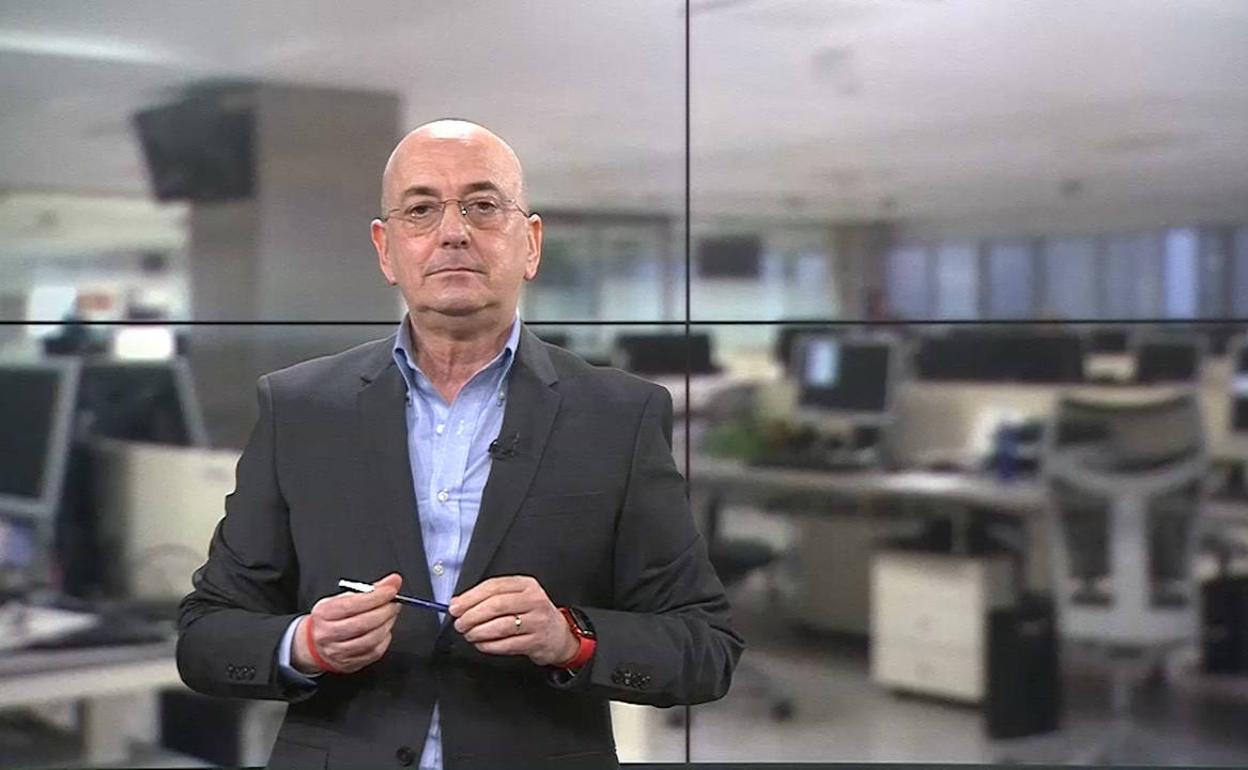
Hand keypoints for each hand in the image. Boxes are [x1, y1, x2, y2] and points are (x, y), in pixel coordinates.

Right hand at [292, 573, 401, 674]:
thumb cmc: (331, 618)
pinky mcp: (350, 663)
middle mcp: (328, 634)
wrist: (315, 644)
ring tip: (391, 615)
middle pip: (363, 623)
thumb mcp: (342, 599)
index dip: (375, 597)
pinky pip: (374, 652)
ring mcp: (338, 652)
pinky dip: (384, 639)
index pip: (352, 605)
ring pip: (370, 640)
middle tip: (395, 602)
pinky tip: (384, 630)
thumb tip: (392, 582)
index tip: (390, 589)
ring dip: (387, 624)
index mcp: (324, 613)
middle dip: (385, 610)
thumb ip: (368, 590)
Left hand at [449, 576, 577, 666]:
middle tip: (460, 623)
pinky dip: (489, 645)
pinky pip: (507, 644)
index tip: (456, 606)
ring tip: (469, 634)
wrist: (558, 635)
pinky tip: (481, 644)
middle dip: (472, 615)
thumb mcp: (518, 596)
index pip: (494, 586)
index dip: (470, 597)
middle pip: (496, 605)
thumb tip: (459, 603)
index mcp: (526, 584)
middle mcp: (534, 600)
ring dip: (478, 632)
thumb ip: (491, 597)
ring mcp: (537, 621)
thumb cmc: (532, 614)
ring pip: (500, 626)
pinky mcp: (536, 641)